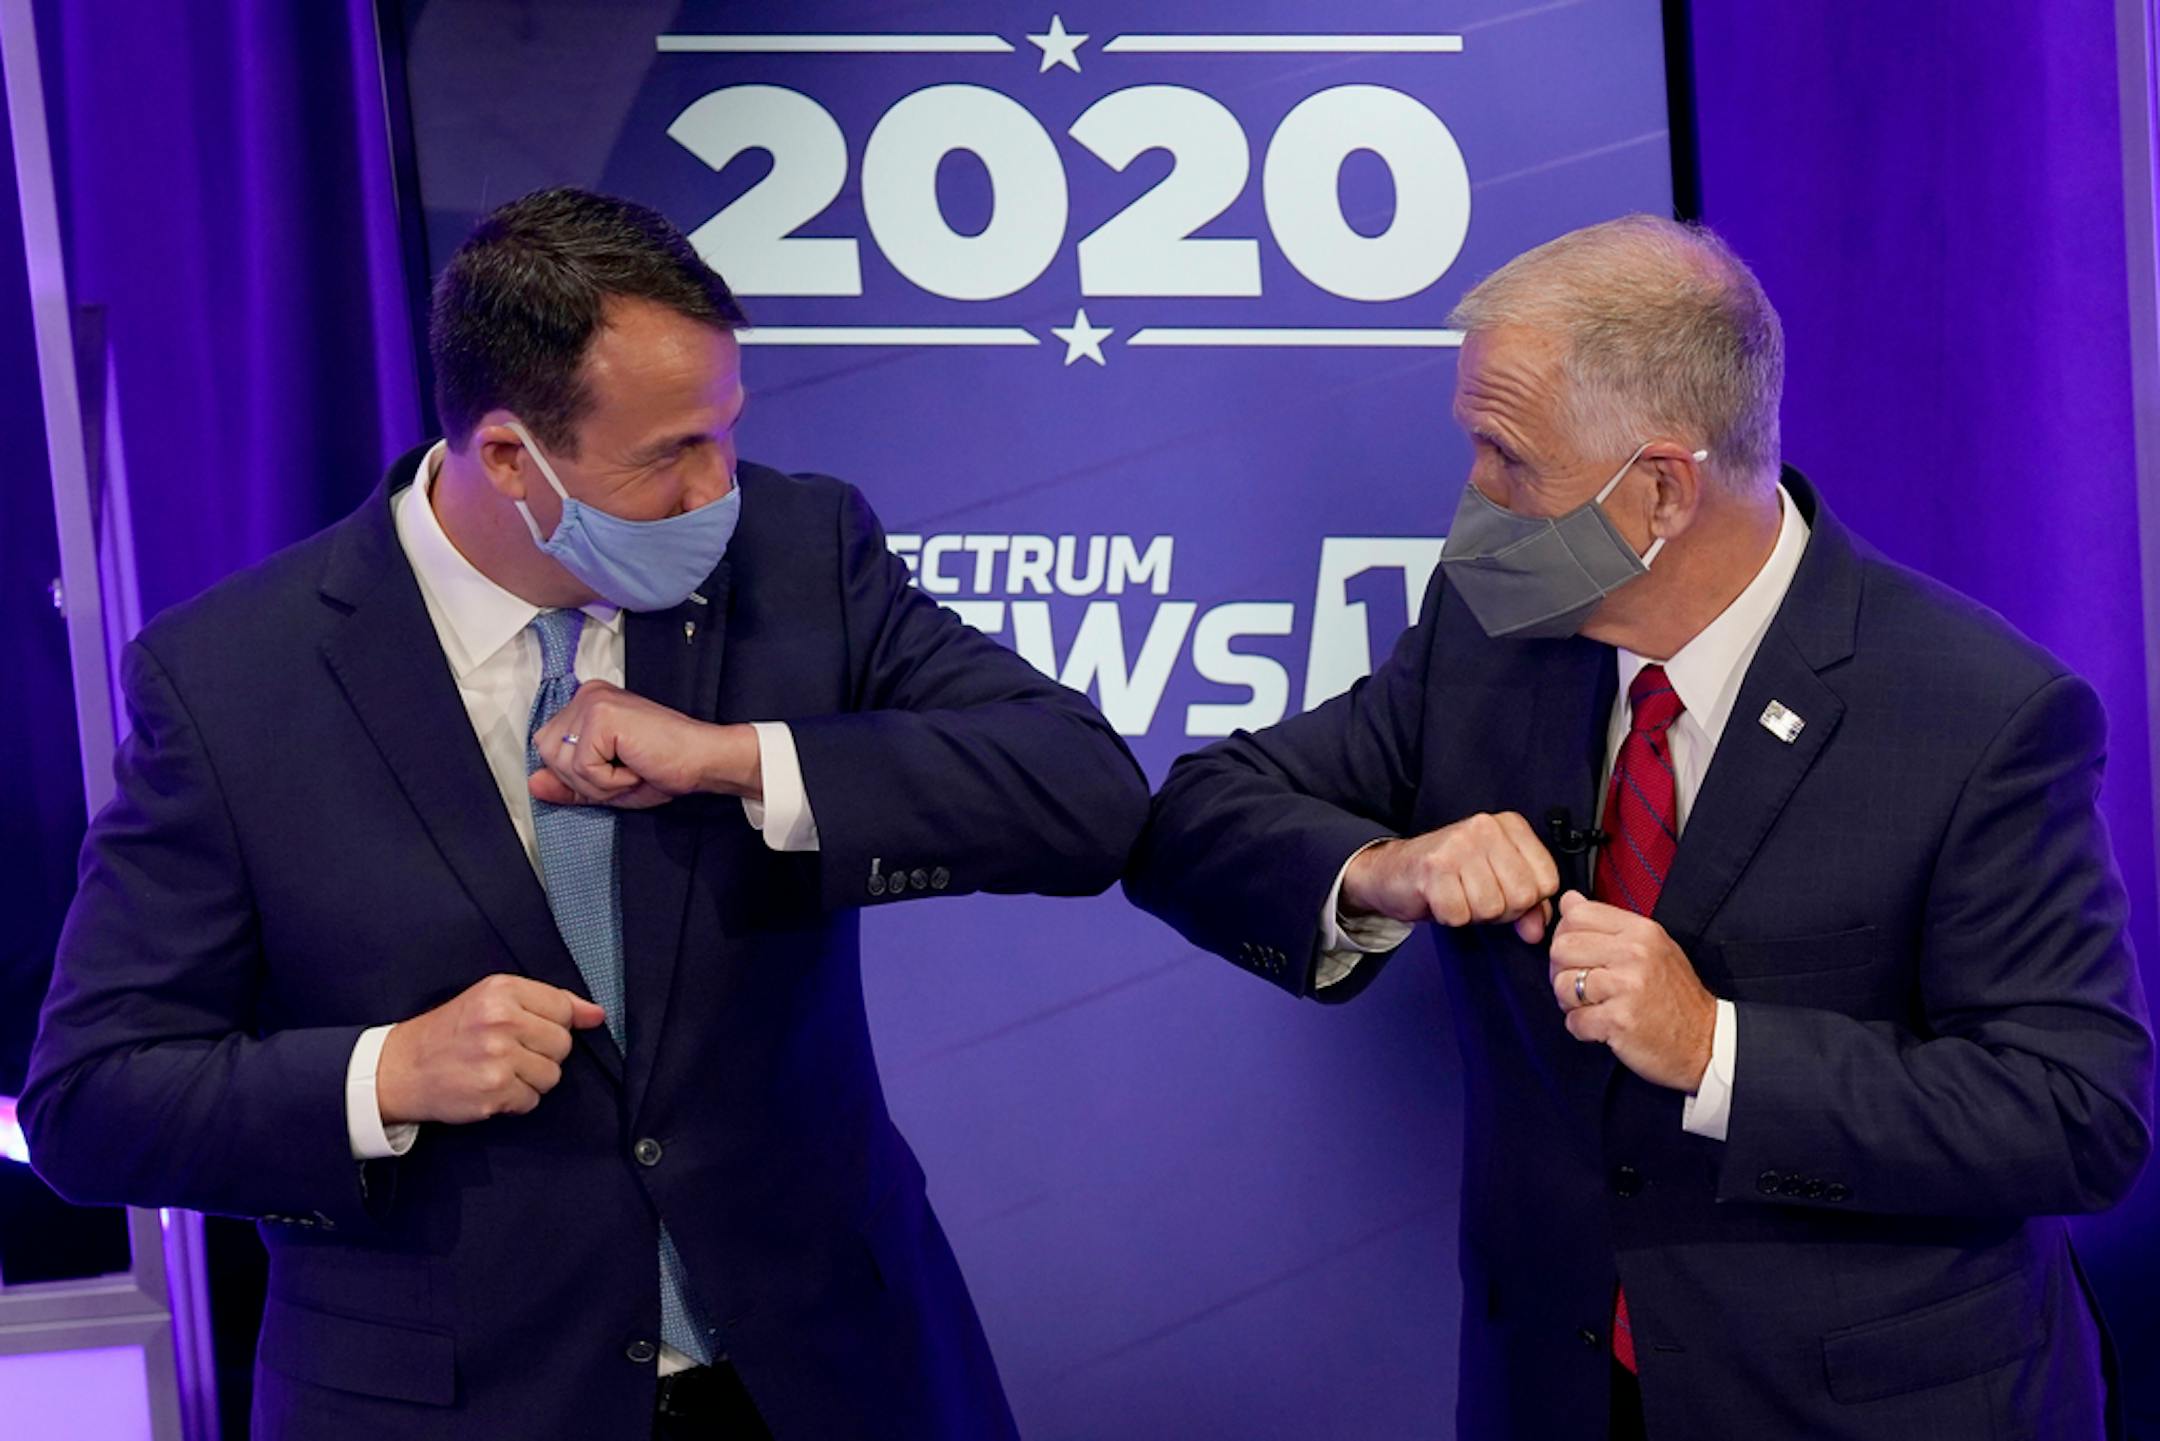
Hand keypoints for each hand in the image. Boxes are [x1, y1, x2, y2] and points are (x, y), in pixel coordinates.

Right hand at [376, 974, 607, 1124]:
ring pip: (552, 1075)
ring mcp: (498, 1057)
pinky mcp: (494, 1091)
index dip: (555, 1024)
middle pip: (563, 1044)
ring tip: (500, 1070)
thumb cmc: (451, 1032)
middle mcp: (502, 1020)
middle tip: (510, 1052)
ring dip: (531, 1079)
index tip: (533, 1031)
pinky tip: (491, 1088)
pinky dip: (515, 1099)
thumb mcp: (492, 1000)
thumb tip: (596, 1016)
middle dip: (543, 1053)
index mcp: (503, 990)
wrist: (400, 1068)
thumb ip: (549, 1002)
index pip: (563, 1008)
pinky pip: (532, 1100)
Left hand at [527, 680, 760, 808]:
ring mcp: (593, 701)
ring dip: (597, 782)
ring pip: (562, 762)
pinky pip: (583, 767)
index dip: (578, 773)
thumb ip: (569, 783)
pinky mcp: (602, 715)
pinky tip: (635, 766)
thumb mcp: (606, 783)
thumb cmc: (665, 767)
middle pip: (548, 753)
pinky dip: (609, 781)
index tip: (617, 768)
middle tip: (624, 771)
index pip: (548, 747)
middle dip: (583, 778)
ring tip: (630, 768)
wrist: (703, 761)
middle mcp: (586, 695)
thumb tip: (534, 783)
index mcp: (587, 703)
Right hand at [1340, 812, 1560, 943]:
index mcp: (1509, 825)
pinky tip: (1440, 899)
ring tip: (1457, 895)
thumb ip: (1528, 905)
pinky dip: (1450, 917)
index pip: (1548, 880)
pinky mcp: (1433, 868)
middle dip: (1501, 910)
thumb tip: (1536, 931)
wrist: (1392, 870)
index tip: (1501, 891)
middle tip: (1475, 896)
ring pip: (1491, 907)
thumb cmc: (1449, 875)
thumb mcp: (1497, 882)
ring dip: (1473, 914)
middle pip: (1522, 896)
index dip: (1527, 901)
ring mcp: (1459, 845)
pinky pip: (1459, 915)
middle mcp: (1486, 827)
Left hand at [1548, 892, 1716, 1090]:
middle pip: (1561, 948)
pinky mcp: (1619, 1020)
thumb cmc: (1675, 996)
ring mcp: (1627, 987)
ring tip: (1592, 1007)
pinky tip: (1601, 1027)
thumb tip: (1568, 900)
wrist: (1706, 1041)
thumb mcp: (1650, 947)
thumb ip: (1608, 924)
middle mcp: (1634, 953)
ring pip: (1562, 984)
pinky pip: (1573, 1020)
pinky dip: (1581, 1028)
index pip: (1576, 914)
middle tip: (1580, 986)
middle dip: (1561, 971)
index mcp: (1641, 931)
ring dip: (1569, 1002)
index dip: (1565, 936)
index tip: (1576, 955)